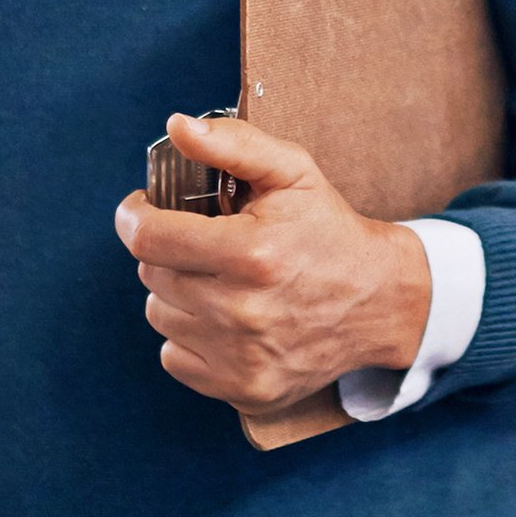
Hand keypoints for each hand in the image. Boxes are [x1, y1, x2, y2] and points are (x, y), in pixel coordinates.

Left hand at [116, 113, 431, 415]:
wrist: (380, 301)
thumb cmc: (329, 231)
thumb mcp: (293, 173)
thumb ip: (234, 145)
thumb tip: (177, 126)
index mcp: (253, 254)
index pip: (150, 238)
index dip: (135, 217)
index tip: (143, 209)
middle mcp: (243, 312)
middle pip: (153, 275)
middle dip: (169, 251)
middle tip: (203, 243)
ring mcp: (242, 358)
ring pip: (159, 315)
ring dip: (177, 294)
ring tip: (217, 281)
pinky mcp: (244, 390)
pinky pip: (174, 357)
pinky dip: (189, 336)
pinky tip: (222, 319)